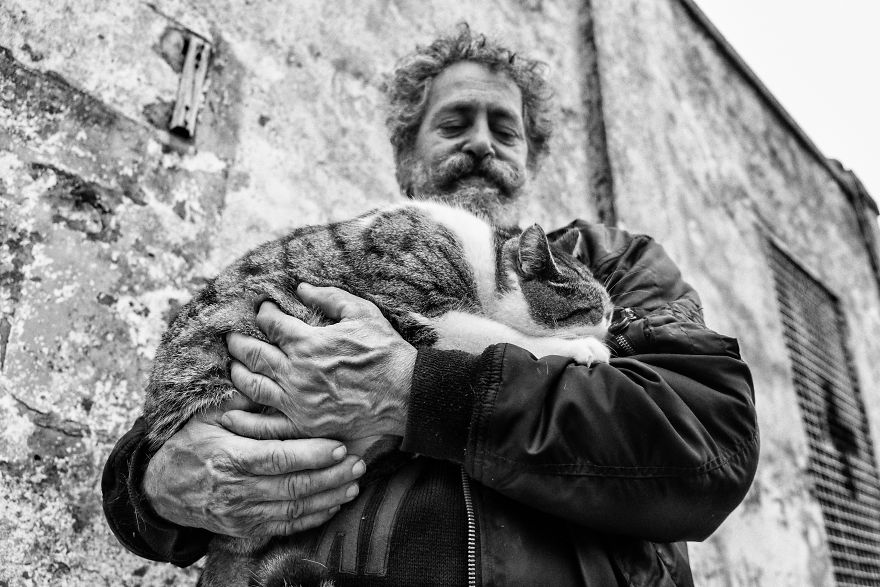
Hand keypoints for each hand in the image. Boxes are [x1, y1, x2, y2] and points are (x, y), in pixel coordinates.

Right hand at [143, 405, 365, 537]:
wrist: (159, 489)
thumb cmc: (187, 445)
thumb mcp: (205, 417)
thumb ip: (239, 402)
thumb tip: (268, 378)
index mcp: (229, 457)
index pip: (278, 458)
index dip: (311, 454)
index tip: (339, 446)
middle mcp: (236, 489)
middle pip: (293, 486)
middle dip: (330, 476)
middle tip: (359, 463)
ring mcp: (241, 512)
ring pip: (293, 510)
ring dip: (328, 498)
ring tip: (353, 484)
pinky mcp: (244, 528)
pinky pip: (284, 527)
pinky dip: (312, 518)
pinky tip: (332, 505)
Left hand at [224, 283, 415, 439]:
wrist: (404, 394)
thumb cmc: (385, 351)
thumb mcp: (362, 313)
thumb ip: (329, 298)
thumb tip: (301, 288)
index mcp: (308, 343)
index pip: (271, 323)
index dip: (263, 313)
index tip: (262, 310)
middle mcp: (296, 372)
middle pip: (252, 353)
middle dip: (238, 341)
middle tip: (231, 336)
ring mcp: (298, 400)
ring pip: (252, 385)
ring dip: (238, 372)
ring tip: (234, 364)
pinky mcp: (304, 423)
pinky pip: (266, 419)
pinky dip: (248, 411)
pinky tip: (238, 406)